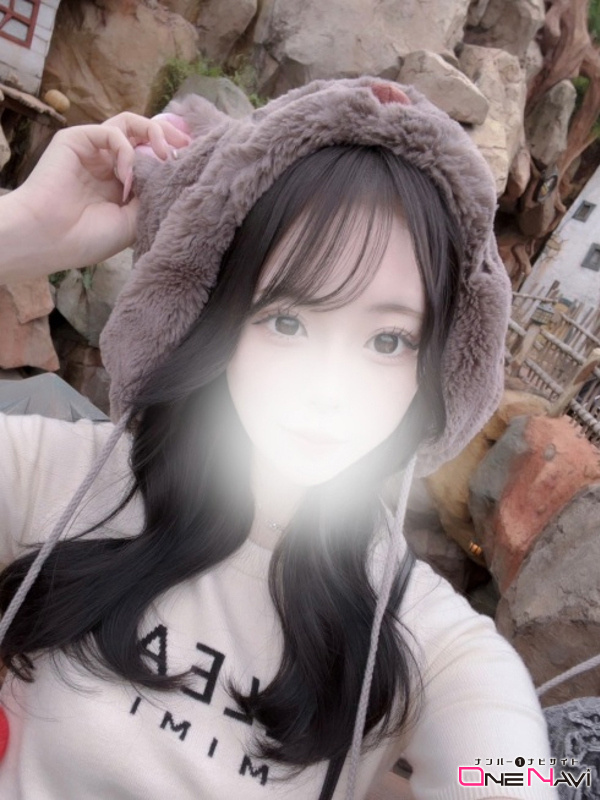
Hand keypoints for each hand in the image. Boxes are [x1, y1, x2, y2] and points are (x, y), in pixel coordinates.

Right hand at [9, 112, 190, 272]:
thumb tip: (175, 175)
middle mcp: (108, 163)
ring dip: (153, 135)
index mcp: (121, 182)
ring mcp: (93, 150)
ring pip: (129, 124)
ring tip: (167, 155)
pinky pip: (111, 131)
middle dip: (170, 135)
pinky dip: (127, 150)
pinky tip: (128, 176)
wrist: (51, 239)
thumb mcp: (135, 221)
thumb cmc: (88, 237)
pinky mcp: (76, 140)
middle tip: (188, 146)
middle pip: (144, 134)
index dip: (173, 153)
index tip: (195, 159)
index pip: (151, 155)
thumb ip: (153, 196)